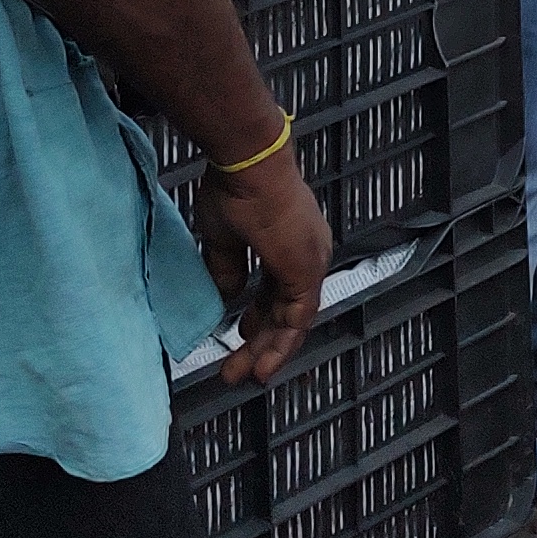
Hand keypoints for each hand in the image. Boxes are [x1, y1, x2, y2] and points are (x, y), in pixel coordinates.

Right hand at [195, 148, 331, 383]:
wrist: (248, 163)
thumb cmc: (235, 189)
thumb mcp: (225, 239)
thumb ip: (229, 271)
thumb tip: (227, 298)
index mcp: (291, 243)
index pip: (278, 292)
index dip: (259, 318)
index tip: (241, 337)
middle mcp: (308, 253)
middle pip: (286, 310)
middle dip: (261, 342)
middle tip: (238, 366)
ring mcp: (311, 262)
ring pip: (293, 319)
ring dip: (268, 349)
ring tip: (246, 374)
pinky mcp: (307, 271)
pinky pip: (298, 318)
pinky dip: (281, 344)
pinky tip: (263, 363)